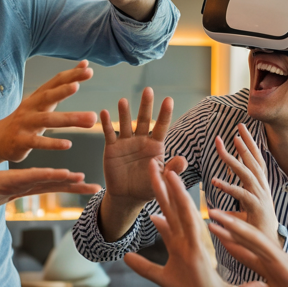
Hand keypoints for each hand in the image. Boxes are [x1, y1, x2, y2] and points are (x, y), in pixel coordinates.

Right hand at [0, 61, 97, 162]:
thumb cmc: (27, 120)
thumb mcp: (42, 104)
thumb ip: (61, 91)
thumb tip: (81, 74)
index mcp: (37, 97)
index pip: (55, 82)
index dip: (70, 75)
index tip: (88, 68)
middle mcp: (30, 108)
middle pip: (47, 97)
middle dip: (63, 90)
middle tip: (78, 85)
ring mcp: (25, 124)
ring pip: (47, 120)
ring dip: (69, 119)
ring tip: (90, 119)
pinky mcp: (21, 141)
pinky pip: (38, 142)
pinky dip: (53, 143)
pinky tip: (67, 144)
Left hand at [0, 167, 100, 209]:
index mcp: (14, 178)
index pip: (35, 176)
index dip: (51, 175)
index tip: (68, 174)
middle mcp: (26, 178)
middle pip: (52, 178)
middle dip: (71, 180)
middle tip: (90, 181)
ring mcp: (30, 182)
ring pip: (56, 182)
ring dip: (75, 184)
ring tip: (95, 187)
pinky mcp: (31, 187)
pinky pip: (52, 187)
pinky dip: (67, 187)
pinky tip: (81, 188)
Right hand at [102, 88, 184, 204]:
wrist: (127, 196)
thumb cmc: (148, 187)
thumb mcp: (162, 179)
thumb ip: (172, 169)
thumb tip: (183, 160)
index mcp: (156, 145)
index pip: (161, 126)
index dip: (164, 114)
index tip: (169, 99)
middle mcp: (141, 140)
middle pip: (143, 119)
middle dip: (146, 105)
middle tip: (147, 90)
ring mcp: (126, 142)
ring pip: (125, 124)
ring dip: (124, 112)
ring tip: (123, 101)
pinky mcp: (112, 148)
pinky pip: (109, 134)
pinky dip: (106, 124)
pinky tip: (104, 113)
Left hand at [124, 162, 237, 286]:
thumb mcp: (161, 276)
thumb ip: (144, 266)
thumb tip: (125, 256)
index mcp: (177, 239)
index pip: (165, 211)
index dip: (157, 194)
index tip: (148, 177)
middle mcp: (185, 234)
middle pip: (171, 204)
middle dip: (162, 184)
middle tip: (152, 163)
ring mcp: (192, 239)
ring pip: (182, 209)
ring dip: (175, 189)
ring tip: (168, 170)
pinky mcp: (198, 248)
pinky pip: (191, 224)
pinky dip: (185, 208)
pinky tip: (180, 195)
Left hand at [207, 208, 287, 286]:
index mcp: (269, 264)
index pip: (244, 248)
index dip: (227, 237)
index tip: (210, 227)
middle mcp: (273, 257)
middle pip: (246, 237)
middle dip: (227, 225)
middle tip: (208, 211)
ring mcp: (280, 261)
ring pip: (253, 239)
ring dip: (234, 227)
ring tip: (216, 217)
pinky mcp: (286, 269)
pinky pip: (265, 254)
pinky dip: (250, 247)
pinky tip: (235, 242)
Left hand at [208, 124, 279, 242]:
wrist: (269, 249)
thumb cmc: (255, 229)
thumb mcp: (242, 209)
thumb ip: (232, 196)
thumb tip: (217, 187)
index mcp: (260, 187)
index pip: (255, 160)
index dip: (249, 144)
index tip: (240, 129)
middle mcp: (262, 189)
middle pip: (254, 161)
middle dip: (245, 143)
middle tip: (236, 128)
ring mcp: (261, 197)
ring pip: (247, 174)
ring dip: (234, 160)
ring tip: (221, 148)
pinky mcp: (256, 209)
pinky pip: (241, 195)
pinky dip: (228, 187)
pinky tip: (214, 181)